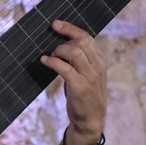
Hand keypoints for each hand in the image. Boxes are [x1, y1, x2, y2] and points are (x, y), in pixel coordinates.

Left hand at [40, 20, 107, 144]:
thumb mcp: (87, 74)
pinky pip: (65, 68)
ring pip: (74, 52)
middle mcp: (97, 67)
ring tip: (50, 56)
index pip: (87, 37)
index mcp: (100, 61)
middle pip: (81, 41)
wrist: (90, 120)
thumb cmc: (85, 96)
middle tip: (53, 47)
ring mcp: (90, 77)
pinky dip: (53, 62)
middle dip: (64, 39)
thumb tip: (62, 44)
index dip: (70, 28)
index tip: (56, 24)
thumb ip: (80, 60)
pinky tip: (45, 61)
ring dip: (59, 51)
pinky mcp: (80, 88)